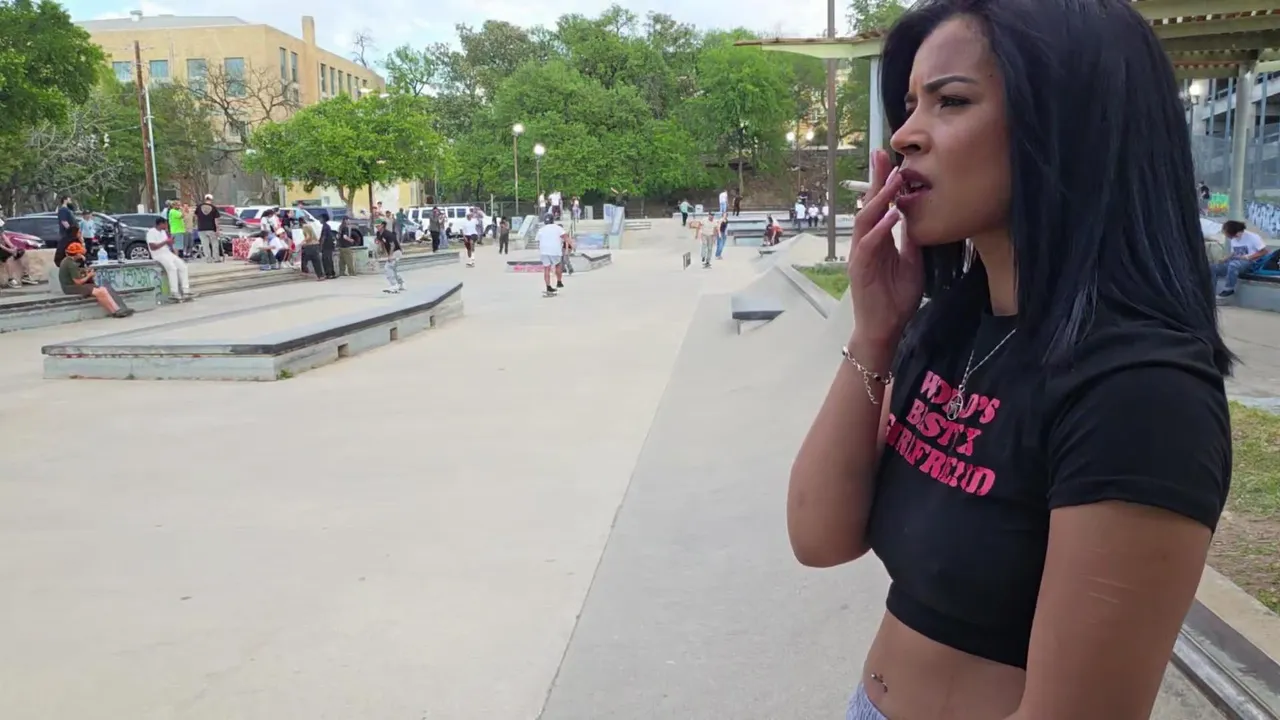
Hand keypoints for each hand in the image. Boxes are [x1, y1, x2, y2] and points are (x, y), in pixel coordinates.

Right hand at [847, 149, 923, 345]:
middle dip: (875, 179)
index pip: (879, 206)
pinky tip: (891, 215)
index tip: (892, 160)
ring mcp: (860, 255)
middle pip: (868, 205)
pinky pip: (868, 244)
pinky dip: (879, 229)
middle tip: (882, 155)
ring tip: (893, 180)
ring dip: (880, 199)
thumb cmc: (896, 299)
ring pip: (865, 220)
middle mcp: (865, 243)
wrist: (885, 329)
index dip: (884, 183)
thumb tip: (917, 218)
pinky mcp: (859, 269)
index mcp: (877, 241)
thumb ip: (911, 241)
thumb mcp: (911, 263)